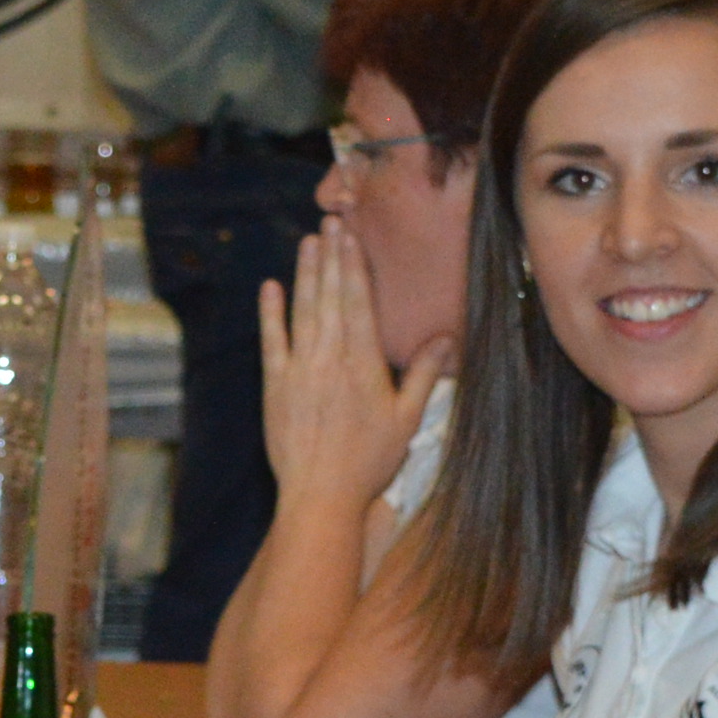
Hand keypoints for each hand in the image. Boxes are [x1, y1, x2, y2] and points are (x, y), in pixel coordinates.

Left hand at [259, 221, 435, 514]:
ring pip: (303, 311)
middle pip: (330, 297)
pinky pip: (272, 340)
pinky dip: (271, 312)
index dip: (354, 265)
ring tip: (308, 241)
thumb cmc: (369, 462)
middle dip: (331, 257)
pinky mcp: (275, 385)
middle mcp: (329, 358)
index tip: (352, 235)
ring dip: (306, 274)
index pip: (358, 302)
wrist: (321, 496)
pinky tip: (271, 287)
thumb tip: (446, 339)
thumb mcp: (407, 419)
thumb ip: (423, 374)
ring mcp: (298, 369)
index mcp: (364, 363)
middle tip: (330, 222)